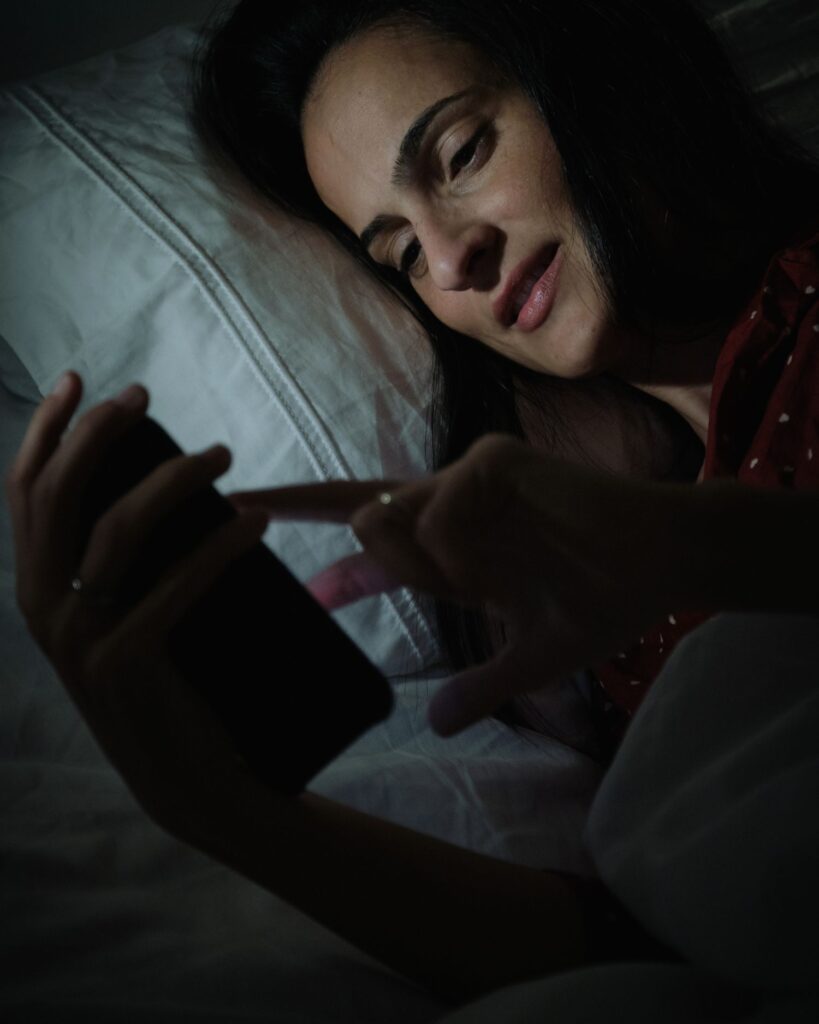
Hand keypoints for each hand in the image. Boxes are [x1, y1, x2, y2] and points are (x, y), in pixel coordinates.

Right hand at [5, 371, 269, 832]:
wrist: (192, 783)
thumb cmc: (172, 688)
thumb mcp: (130, 617)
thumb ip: (123, 565)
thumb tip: (164, 484)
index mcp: (37, 593)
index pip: (26, 495)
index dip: (47, 431)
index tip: (78, 381)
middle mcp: (41, 612)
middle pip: (57, 496)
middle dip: (97, 432)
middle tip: (146, 397)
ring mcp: (78, 641)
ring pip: (116, 528)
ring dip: (174, 478)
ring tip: (224, 455)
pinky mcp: (125, 662)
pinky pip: (176, 580)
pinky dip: (221, 543)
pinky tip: (255, 520)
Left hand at [228, 434, 689, 736]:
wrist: (661, 563)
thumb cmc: (604, 600)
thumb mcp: (528, 656)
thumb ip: (476, 684)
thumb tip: (433, 724)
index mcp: (453, 544)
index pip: (366, 536)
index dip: (305, 526)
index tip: (243, 514)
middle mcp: (449, 501)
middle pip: (359, 513)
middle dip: (344, 536)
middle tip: (369, 548)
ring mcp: (467, 477)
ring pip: (389, 518)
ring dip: (429, 567)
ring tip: (493, 576)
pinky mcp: (491, 462)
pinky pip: (436, 517)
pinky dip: (460, 554)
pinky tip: (504, 560)